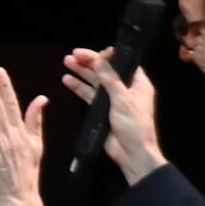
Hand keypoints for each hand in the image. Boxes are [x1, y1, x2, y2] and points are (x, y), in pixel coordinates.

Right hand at [58, 42, 163, 181]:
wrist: (132, 152)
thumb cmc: (134, 125)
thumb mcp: (123, 99)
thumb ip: (110, 79)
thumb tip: (101, 59)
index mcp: (138, 83)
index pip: (122, 63)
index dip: (107, 56)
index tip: (93, 53)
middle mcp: (125, 89)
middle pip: (106, 71)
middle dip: (90, 62)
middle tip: (73, 54)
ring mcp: (113, 99)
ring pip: (96, 81)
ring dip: (82, 72)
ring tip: (67, 62)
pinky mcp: (102, 110)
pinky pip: (89, 95)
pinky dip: (79, 87)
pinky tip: (68, 80)